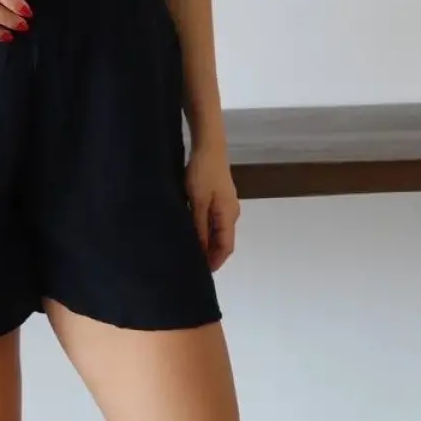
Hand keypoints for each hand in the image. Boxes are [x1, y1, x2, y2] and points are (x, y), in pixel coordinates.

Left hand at [184, 143, 239, 270]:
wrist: (208, 145)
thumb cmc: (202, 174)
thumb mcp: (197, 201)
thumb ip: (199, 226)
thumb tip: (200, 251)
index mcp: (228, 216)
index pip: (225, 248)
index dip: (215, 262)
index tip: (201, 274)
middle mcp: (231, 213)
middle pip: (223, 240)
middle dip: (210, 255)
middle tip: (192, 264)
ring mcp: (226, 204)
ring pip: (218, 230)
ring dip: (207, 242)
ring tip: (189, 250)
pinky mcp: (219, 196)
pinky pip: (214, 220)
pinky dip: (205, 229)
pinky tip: (192, 229)